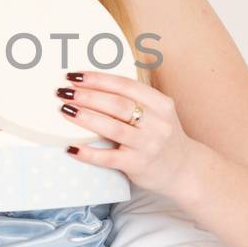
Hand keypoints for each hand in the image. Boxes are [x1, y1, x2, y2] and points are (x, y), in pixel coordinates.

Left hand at [57, 71, 196, 200]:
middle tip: (64, 92)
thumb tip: (93, 84)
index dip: (98, 79)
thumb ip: (134, 99)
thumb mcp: (158, 113)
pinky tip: (71, 147)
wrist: (184, 171)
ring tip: (65, 110)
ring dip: (85, 117)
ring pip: (112, 128)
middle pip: (117, 104)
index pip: (125, 85)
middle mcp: (157, 123)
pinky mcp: (138, 165)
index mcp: (160, 104)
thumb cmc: (161, 137)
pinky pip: (108, 158)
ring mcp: (148, 145)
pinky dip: (88, 153)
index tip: (75, 75)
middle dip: (87, 96)